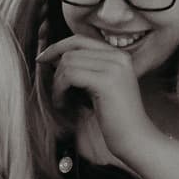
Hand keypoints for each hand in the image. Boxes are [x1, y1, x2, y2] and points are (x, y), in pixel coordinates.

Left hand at [36, 36, 151, 161]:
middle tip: (53, 88)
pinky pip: (69, 76)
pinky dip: (59, 90)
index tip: (43, 59)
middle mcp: (118, 56)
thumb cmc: (115, 118)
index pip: (80, 39)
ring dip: (57, 83)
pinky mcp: (106, 81)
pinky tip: (63, 105)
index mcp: (119, 55)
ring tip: (61, 101)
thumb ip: (85, 69)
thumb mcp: (100, 86)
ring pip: (68, 62)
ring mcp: (114, 67)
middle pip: (72, 49)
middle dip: (56, 68)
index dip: (57, 47)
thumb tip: (54, 56)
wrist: (136, 139)